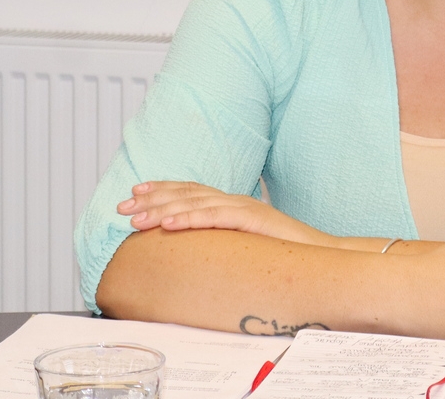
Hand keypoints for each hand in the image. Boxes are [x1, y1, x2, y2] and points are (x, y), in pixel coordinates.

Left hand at [117, 181, 334, 247]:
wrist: (322, 255)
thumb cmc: (286, 255)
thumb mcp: (247, 247)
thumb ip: (224, 242)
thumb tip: (197, 253)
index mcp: (233, 204)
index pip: (191, 190)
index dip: (162, 189)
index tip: (135, 192)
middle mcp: (235, 201)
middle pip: (186, 193)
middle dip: (152, 198)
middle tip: (122, 206)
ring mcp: (244, 208)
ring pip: (195, 203)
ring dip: (162, 208)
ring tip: (136, 216)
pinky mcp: (252, 220)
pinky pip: (214, 218)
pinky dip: (189, 218)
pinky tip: (169, 224)